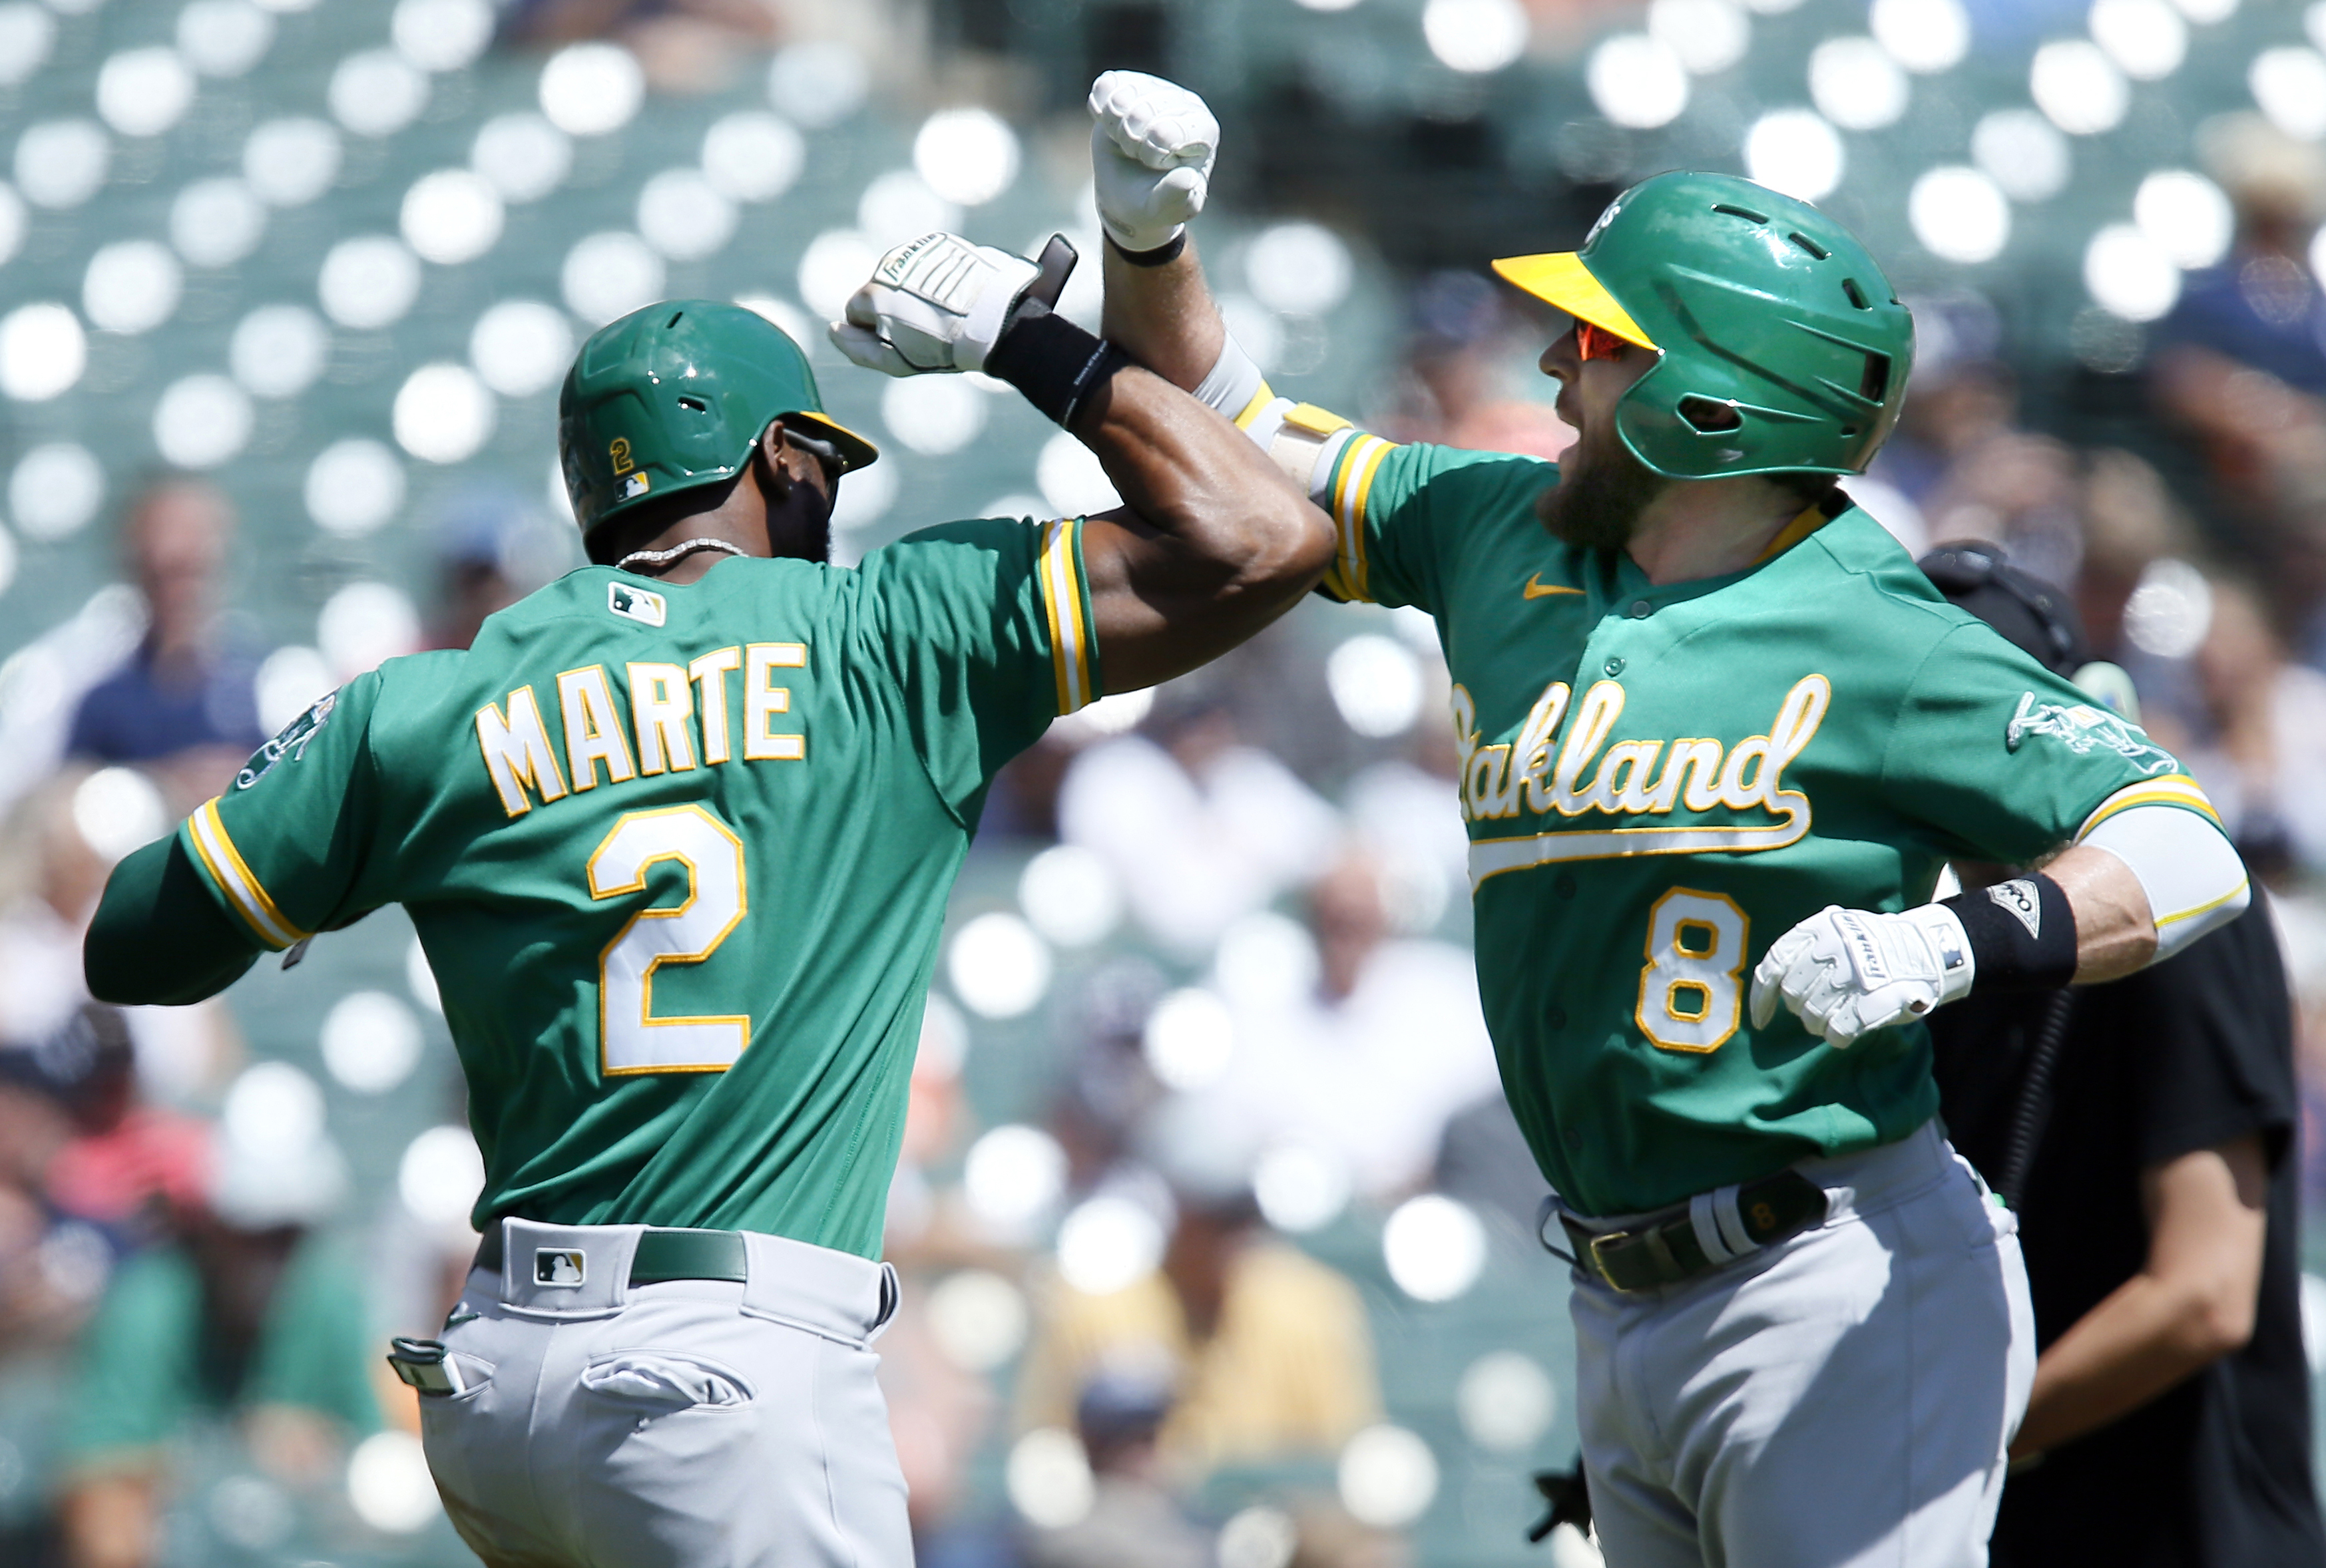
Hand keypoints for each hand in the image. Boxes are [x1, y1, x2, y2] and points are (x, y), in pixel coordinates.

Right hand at [830, 231, 1042, 375]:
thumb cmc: (944, 346)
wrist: (993, 317)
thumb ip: (858, 348)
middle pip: (878, 290)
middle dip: (894, 307)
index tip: (903, 340)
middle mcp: (888, 264)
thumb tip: (832, 330)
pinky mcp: (939, 242)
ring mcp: (914, 250)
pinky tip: (953, 292)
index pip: (855, 312)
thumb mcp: (898, 361)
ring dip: (914, 289)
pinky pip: (925, 260)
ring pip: (902, 274)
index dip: (875, 331)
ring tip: (943, 309)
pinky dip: (934, 275)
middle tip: (927, 327)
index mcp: (873, 292)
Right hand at [1088, 70, 1216, 252]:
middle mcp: (1185, 103)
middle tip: (1136, 155)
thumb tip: (1188, 180)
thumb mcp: (1166, 209)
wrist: (1128, 194)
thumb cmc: (1154, 202)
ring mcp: (1158, 89)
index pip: (1166, 131)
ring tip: (1127, 142)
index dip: (1149, 153)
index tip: (1154, 165)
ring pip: (1123, 96)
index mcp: (1204, 131)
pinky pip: (1106, 85)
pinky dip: (1100, 110)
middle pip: (1143, 111)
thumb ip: (1177, 197)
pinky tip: (1111, 126)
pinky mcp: (1131, 83)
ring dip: (1115, 127)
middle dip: (1130, 141)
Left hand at [1748, 904, 1973, 1047]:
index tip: (1761, 1021)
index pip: (1775, 963)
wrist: (1931, 949)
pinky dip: (1837, 1036)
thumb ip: (1808, 950)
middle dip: (1802, 1009)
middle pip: (1793, 994)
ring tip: (1836, 1016)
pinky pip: (1837, 1030)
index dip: (1762, 997)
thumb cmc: (1877, 947)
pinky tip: (1845, 1031)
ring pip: (1812, 1015)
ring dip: (1820, 1024)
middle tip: (1820, 1008)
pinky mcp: (1874, 999)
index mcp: (1821, 927)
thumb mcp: (1840, 931)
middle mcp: (1834, 946)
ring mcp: (1854, 973)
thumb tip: (1775, 986)